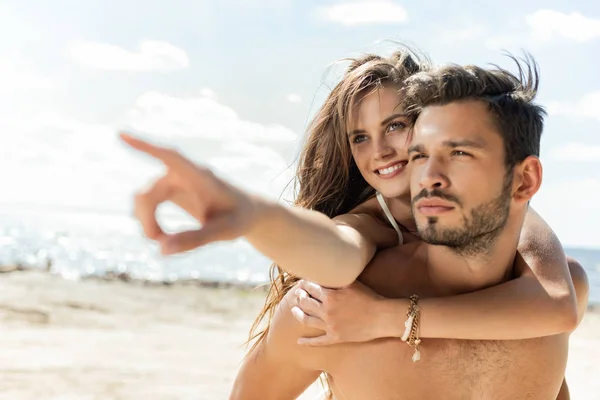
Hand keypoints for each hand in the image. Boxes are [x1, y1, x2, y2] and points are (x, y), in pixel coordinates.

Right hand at [120, 133, 262, 253]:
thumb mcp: (224, 232)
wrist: (247, 213)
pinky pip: (147, 203)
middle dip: (147, 220)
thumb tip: (162, 250)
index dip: (146, 147)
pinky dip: (149, 221)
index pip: (170, 156)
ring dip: (147, 222)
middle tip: (160, 244)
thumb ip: (196, 239)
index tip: (121, 135)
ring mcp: (174, 181)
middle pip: (149, 193)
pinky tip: (162, 237)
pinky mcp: (170, 191)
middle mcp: (183, 174)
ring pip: (144, 199)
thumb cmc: (239, 218)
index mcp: (201, 176)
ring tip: (165, 243)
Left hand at [291, 280, 388, 345]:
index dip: (304, 284)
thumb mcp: (352, 284)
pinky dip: (307, 342)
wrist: (382, 317)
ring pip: (307, 320)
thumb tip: (324, 271)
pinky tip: (299, 341)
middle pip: (305, 303)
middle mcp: (327, 311)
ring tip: (293, 311)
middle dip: (300, 297)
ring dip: (298, 314)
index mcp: (330, 296)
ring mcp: (330, 326)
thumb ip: (336, 278)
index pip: (310, 288)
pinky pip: (318, 341)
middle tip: (298, 295)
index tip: (302, 283)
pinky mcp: (336, 338)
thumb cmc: (369, 297)